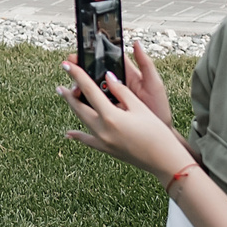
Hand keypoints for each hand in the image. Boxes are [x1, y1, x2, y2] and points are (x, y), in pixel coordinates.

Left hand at [58, 47, 192, 180]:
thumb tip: (107, 78)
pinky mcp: (107, 150)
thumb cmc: (156, 133)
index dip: (77, 75)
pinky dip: (78, 135)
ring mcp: (103, 142)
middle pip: (80, 107)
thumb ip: (121, 91)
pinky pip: (88, 140)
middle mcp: (102, 130)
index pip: (89, 90)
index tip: (67, 65)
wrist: (165, 161)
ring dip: (73, 108)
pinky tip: (69, 134)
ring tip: (65, 96)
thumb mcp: (139, 107)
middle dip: (69, 93)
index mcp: (110, 117)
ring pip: (82, 121)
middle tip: (61, 83)